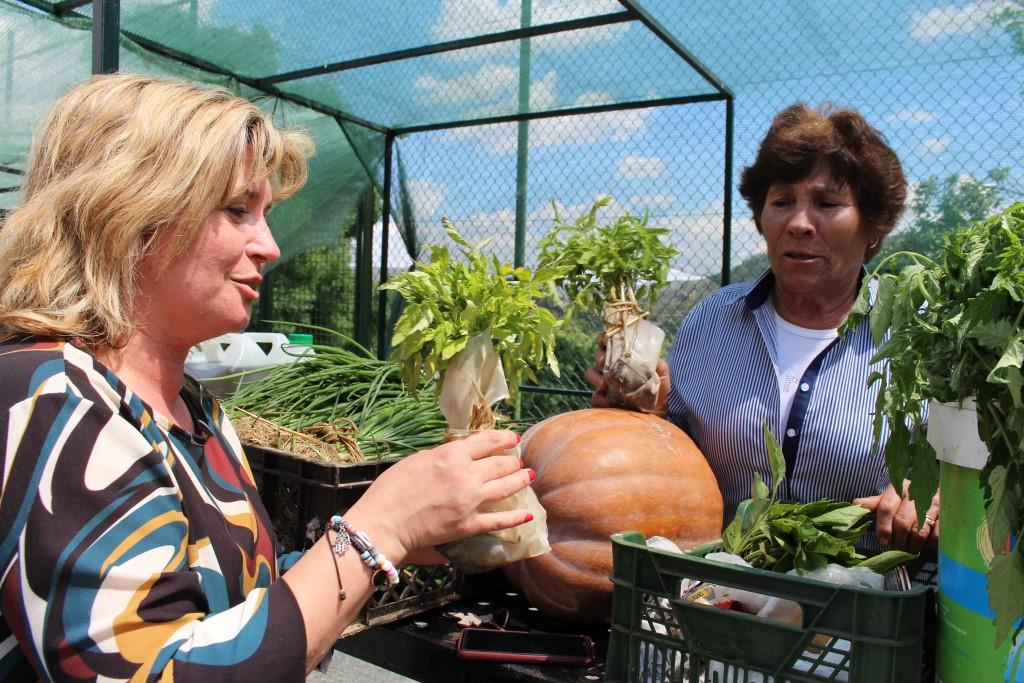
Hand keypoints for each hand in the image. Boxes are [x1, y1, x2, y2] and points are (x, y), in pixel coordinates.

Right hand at [344, 430, 533, 564]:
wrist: (385, 522)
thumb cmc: (392, 488)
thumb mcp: (418, 459)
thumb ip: (443, 456)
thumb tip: (460, 455)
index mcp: (452, 455)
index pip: (487, 441)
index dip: (504, 438)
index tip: (513, 438)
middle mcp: (467, 475)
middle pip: (500, 464)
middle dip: (513, 461)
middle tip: (518, 461)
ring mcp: (471, 501)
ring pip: (506, 488)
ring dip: (520, 480)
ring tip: (528, 476)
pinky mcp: (470, 525)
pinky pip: (500, 520)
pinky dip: (517, 517)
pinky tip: (529, 514)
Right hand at [584, 332, 670, 416]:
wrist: (658, 413)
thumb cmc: (660, 391)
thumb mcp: (663, 376)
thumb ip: (659, 366)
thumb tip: (654, 359)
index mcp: (625, 358)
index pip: (611, 343)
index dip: (604, 338)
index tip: (604, 340)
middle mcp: (614, 368)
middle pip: (599, 355)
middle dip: (599, 356)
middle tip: (604, 360)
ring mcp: (607, 384)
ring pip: (591, 374)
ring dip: (594, 376)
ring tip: (604, 383)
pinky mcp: (604, 400)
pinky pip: (595, 397)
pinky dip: (599, 398)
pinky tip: (608, 401)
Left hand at [854, 480, 938, 552]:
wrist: (937, 487)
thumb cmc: (909, 496)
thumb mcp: (891, 496)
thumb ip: (875, 502)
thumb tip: (855, 505)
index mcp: (898, 489)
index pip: (886, 507)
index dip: (883, 526)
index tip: (882, 542)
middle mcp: (914, 495)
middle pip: (902, 522)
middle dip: (897, 541)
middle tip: (895, 552)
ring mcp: (932, 505)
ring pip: (919, 531)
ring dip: (912, 546)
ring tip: (908, 554)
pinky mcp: (947, 515)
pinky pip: (937, 535)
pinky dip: (930, 544)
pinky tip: (925, 547)